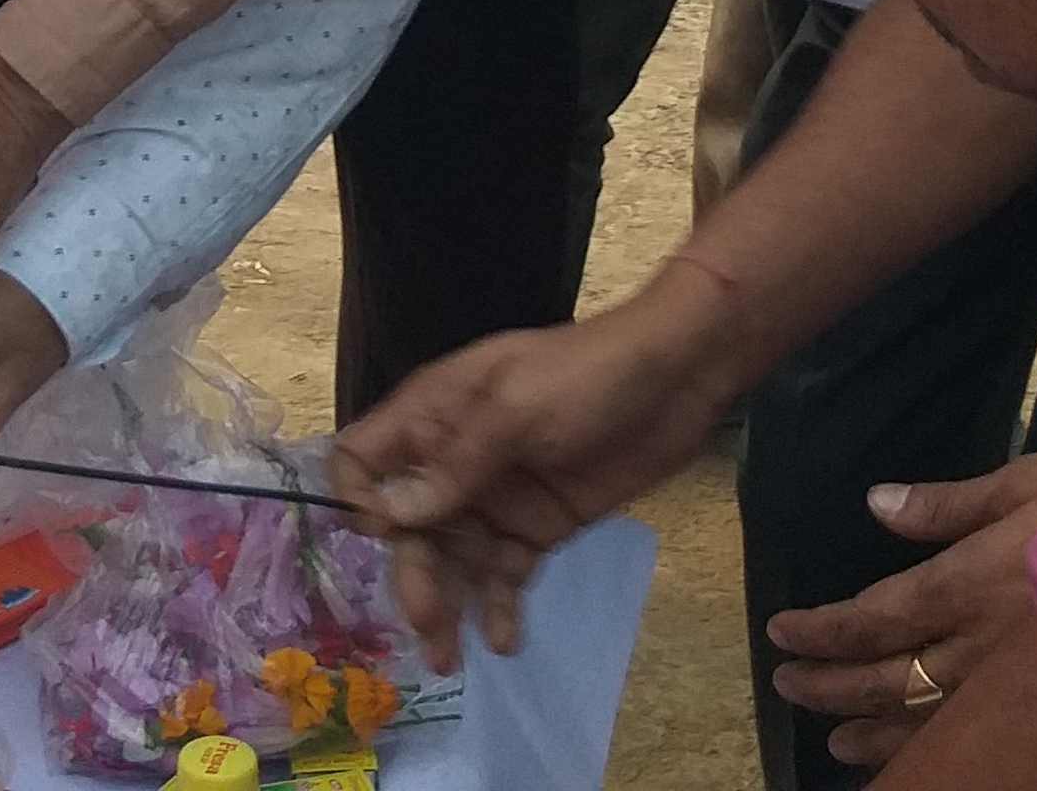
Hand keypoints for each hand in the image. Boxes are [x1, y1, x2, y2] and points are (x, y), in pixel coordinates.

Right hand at [328, 257, 742, 665]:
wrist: (676, 380)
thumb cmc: (586, 376)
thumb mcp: (515, 408)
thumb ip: (456, 463)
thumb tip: (391, 516)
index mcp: (431, 417)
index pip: (362, 461)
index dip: (360, 501)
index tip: (385, 539)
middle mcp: (452, 464)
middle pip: (408, 529)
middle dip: (413, 578)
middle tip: (429, 626)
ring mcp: (495, 499)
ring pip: (453, 561)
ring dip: (448, 607)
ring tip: (451, 660)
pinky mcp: (537, 528)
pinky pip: (504, 573)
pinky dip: (498, 607)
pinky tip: (501, 641)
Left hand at [765, 454, 1036, 767]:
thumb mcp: (1024, 483)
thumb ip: (946, 504)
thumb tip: (874, 504)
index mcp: (962, 585)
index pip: (870, 620)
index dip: (821, 630)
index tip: (782, 632)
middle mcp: (974, 648)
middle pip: (884, 679)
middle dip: (828, 684)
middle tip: (787, 684)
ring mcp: (1008, 688)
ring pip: (922, 723)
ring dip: (869, 731)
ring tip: (835, 738)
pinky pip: (969, 742)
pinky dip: (928, 754)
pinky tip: (910, 763)